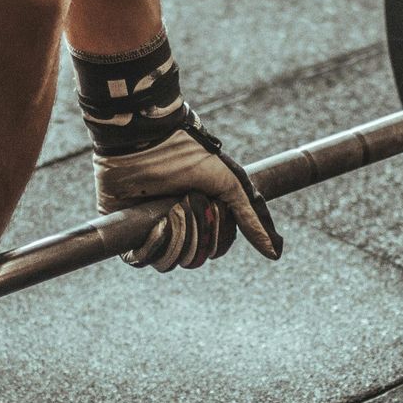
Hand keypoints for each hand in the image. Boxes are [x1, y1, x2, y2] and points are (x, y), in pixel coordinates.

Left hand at [93, 114, 281, 270]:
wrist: (147, 141)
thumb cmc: (188, 156)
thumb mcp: (229, 184)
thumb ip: (251, 219)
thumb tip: (275, 254)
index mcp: (200, 218)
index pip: (215, 249)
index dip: (217, 236)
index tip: (214, 207)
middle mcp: (176, 227)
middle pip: (194, 257)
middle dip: (196, 230)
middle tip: (188, 200)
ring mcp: (151, 230)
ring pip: (169, 261)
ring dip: (175, 236)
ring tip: (170, 208)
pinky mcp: (127, 230)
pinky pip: (140, 259)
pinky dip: (152, 245)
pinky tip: (155, 223)